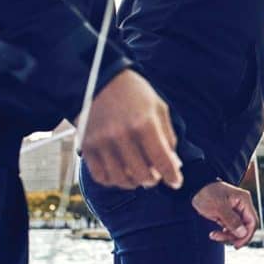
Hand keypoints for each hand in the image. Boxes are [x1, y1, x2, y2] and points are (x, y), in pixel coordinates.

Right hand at [81, 69, 182, 189]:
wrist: (101, 81)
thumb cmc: (135, 94)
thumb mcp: (159, 109)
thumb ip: (168, 137)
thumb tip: (173, 163)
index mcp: (144, 124)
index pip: (162, 161)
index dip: (172, 176)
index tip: (176, 182)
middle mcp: (122, 136)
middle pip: (142, 174)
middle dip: (153, 180)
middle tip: (156, 176)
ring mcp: (102, 143)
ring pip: (120, 179)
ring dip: (134, 182)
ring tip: (140, 177)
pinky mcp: (87, 147)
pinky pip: (100, 176)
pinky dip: (113, 181)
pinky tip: (122, 175)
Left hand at [192, 180, 257, 248]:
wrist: (196, 188)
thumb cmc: (207, 194)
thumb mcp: (219, 207)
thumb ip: (232, 220)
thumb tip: (243, 233)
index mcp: (244, 201)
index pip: (252, 222)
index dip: (247, 235)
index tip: (236, 245)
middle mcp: (242, 206)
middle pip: (246, 227)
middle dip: (235, 236)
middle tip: (221, 239)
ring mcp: (236, 211)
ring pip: (238, 230)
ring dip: (227, 236)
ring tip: (214, 235)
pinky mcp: (228, 215)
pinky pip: (230, 228)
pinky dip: (224, 233)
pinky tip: (214, 234)